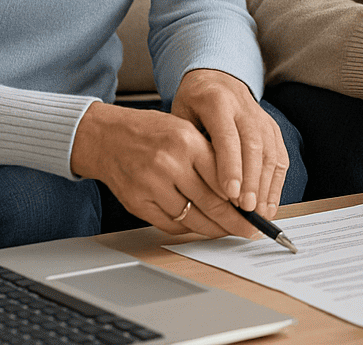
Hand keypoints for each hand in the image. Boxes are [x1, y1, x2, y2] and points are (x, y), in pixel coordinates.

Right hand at [70, 69, 284, 241]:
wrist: (106, 137)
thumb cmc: (151, 132)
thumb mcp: (185, 131)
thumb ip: (210, 157)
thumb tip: (238, 191)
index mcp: (186, 142)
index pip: (223, 178)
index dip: (242, 201)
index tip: (255, 211)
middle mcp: (169, 163)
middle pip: (211, 203)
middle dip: (235, 221)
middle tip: (249, 230)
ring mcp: (151, 185)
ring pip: (192, 218)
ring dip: (213, 229)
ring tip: (227, 231)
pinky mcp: (138, 203)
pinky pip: (170, 225)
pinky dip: (188, 229)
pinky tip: (199, 226)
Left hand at [171, 68, 289, 215]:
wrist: (217, 78)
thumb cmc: (194, 103)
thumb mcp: (180, 115)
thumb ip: (190, 145)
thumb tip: (197, 185)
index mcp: (217, 102)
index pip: (227, 136)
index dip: (230, 165)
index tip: (231, 193)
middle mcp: (244, 108)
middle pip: (253, 146)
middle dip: (252, 180)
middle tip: (247, 209)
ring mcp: (262, 118)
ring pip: (269, 153)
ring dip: (266, 186)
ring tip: (258, 213)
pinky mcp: (273, 129)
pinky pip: (279, 157)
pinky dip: (276, 183)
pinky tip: (269, 203)